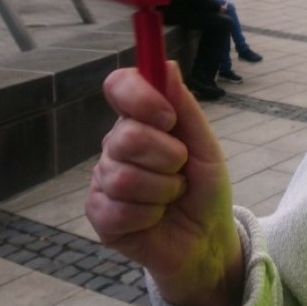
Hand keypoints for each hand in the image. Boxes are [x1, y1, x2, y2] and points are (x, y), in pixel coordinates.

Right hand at [87, 62, 242, 305]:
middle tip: (181, 170)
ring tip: (172, 197)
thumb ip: (186, 108)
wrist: (207, 240)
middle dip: (167, 157)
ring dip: (163, 190)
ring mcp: (104, 179)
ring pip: (124, 176)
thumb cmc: (205, 190)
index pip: (119, 86)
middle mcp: (116, 145)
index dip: (139, 96)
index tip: (167, 117)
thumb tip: (168, 65)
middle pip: (125, 135)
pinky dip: (149, 215)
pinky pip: (117, 209)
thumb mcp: (206, 147)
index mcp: (141, 121)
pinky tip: (156, 217)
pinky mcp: (99, 214)